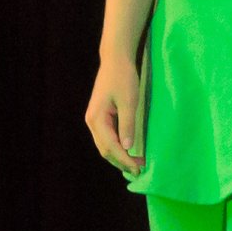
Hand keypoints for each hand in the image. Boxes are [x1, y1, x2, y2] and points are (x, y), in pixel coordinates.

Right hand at [87, 53, 145, 176]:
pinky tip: (127, 152)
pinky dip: (115, 147)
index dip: (125, 159)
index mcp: (96, 119)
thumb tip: (127, 148)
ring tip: (135, 164)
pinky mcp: (99, 116)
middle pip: (105, 149)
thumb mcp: (129, 101)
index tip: (139, 168)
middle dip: (121, 161)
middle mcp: (91, 121)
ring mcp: (94, 119)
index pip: (111, 147)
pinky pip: (106, 137)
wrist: (115, 61)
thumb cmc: (123, 78)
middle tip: (140, 170)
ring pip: (104, 145)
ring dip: (118, 156)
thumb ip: (127, 125)